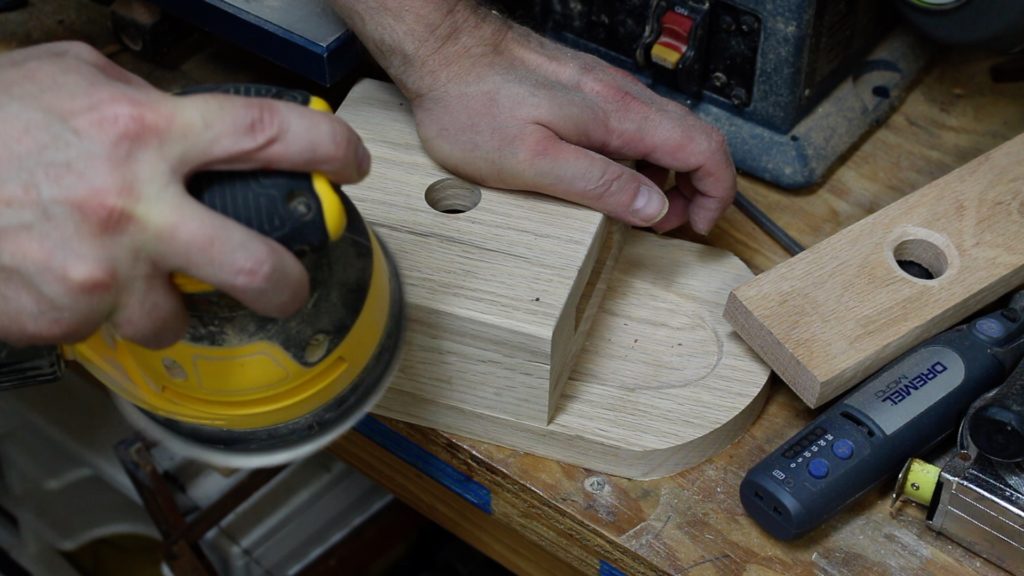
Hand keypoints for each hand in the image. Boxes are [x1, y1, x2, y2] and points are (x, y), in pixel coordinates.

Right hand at [0, 42, 370, 347]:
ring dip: (174, 304)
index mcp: (147, 131)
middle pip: (258, 266)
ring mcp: (103, 271)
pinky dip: (109, 312)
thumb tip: (191, 115)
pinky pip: (114, 329)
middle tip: (289, 282)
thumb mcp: (73, 78)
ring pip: (182, 318)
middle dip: (289, 282)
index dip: (328, 151)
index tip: (348, 164)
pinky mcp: (67, 317)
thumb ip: (144, 97)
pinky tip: (84, 281)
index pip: (269, 136)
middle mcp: (136, 206)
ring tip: (145, 280)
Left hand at [335, 1, 735, 232]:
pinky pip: (633, 126)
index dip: (716, 192)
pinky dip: (640, 158)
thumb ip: (599, 184)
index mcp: (619, 117)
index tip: (698, 225)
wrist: (442, 50)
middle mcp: (621, 98)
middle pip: (693, 140)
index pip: (704, 149)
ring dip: (668, 175)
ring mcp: (604, 92)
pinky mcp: (583, 92)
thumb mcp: (533, 162)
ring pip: (665, 133)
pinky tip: (611, 178)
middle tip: (669, 227)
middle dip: (696, 189)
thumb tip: (654, 208)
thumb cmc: (474, 104)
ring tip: (641, 212)